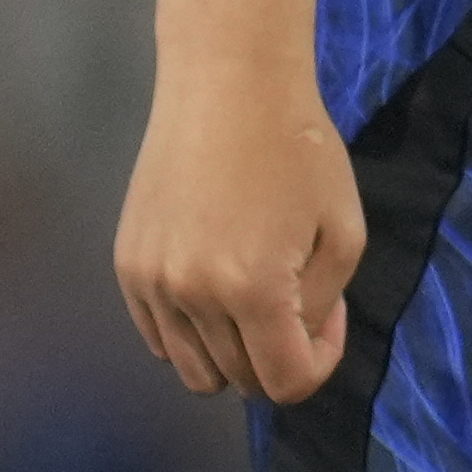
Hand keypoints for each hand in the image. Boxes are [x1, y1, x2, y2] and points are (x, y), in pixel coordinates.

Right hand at [116, 52, 363, 402]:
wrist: (228, 88)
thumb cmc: (300, 150)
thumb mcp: (345, 228)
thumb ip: (323, 303)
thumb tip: (297, 341)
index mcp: (254, 290)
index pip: (284, 383)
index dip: (319, 364)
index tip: (330, 317)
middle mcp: (193, 298)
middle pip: (238, 379)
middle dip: (278, 352)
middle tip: (300, 293)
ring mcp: (152, 285)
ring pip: (193, 369)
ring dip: (232, 350)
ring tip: (258, 292)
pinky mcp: (127, 268)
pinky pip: (159, 338)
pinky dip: (191, 332)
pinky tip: (219, 282)